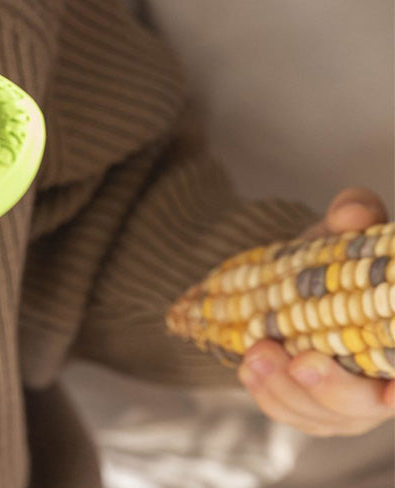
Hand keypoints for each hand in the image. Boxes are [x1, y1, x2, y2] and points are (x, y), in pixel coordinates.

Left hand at [239, 187, 394, 435]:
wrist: (289, 276)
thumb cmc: (331, 257)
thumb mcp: (343, 228)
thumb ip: (356, 213)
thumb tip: (352, 214)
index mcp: (394, 344)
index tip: (391, 393)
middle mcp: (381, 384)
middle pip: (366, 406)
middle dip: (334, 389)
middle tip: (302, 362)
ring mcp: (345, 402)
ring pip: (322, 415)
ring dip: (287, 390)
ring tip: (257, 353)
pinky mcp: (309, 406)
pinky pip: (291, 412)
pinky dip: (269, 395)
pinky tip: (248, 368)